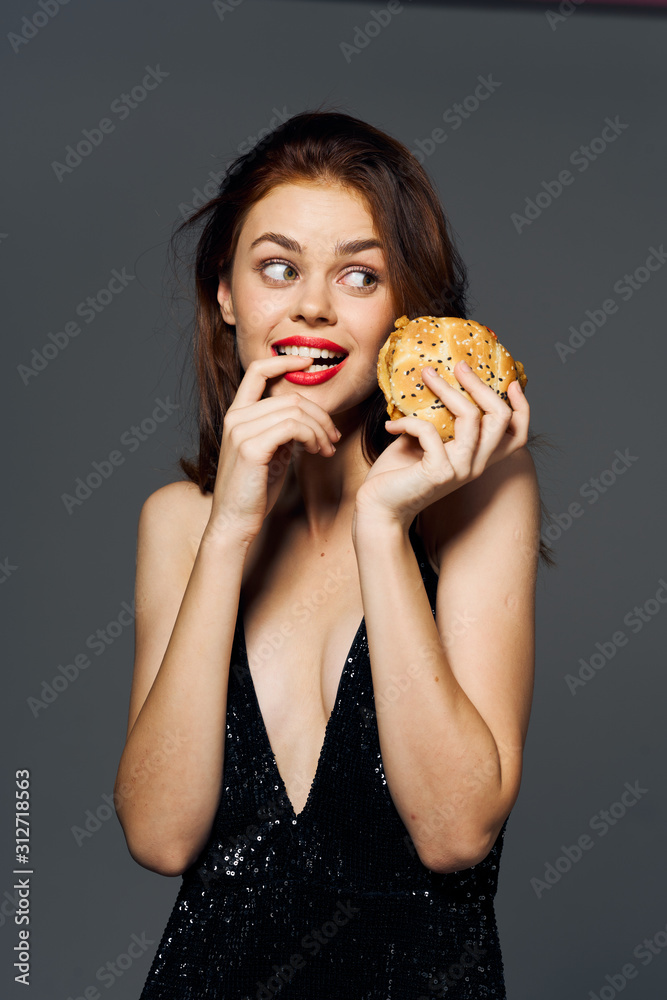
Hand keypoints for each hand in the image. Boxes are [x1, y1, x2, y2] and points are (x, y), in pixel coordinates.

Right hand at [206, 353, 340, 543]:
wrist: (235, 521)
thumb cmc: (253, 492)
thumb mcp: (269, 454)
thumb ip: (280, 432)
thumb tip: (306, 420)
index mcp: (237, 415)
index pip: (257, 372)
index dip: (283, 361)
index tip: (308, 362)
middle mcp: (235, 418)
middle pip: (290, 398)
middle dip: (320, 416)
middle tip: (332, 438)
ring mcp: (240, 431)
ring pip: (295, 411)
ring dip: (320, 429)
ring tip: (326, 449)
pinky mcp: (250, 447)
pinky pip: (293, 427)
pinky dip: (313, 436)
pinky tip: (317, 452)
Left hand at [354, 361, 528, 528]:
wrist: (378, 509)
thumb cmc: (397, 475)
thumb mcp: (422, 442)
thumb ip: (437, 420)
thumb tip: (434, 381)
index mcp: (477, 459)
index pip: (517, 436)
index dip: (522, 408)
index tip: (512, 382)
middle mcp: (476, 465)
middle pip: (500, 418)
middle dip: (481, 385)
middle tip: (459, 365)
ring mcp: (460, 470)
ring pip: (471, 417)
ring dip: (446, 389)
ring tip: (425, 375)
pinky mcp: (439, 472)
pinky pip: (429, 430)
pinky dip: (408, 421)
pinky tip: (391, 427)